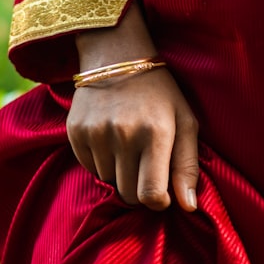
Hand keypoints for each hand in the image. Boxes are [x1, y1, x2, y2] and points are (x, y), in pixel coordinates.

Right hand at [69, 3, 199, 210]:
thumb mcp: (185, 123)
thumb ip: (187, 167)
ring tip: (128, 146)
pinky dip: (101, 163)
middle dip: (140, 189)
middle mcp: (123, 135)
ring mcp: (96, 133)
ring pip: (108, 182)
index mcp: (155, 134)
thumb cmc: (160, 94)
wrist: (117, 56)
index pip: (151, 195)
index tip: (162, 192)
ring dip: (120, 173)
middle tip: (146, 166)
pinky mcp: (76, 132)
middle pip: (128, 194)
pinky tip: (111, 140)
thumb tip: (188, 208)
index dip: (159, 201)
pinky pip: (89, 168)